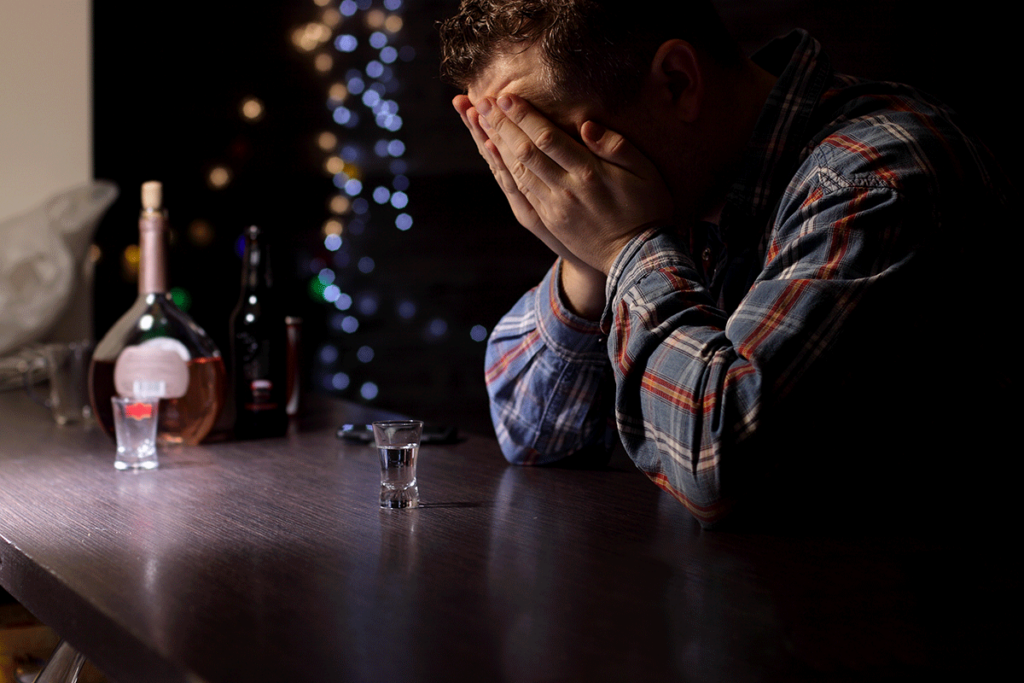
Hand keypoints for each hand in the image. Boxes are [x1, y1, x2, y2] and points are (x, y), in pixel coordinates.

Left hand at [475, 94, 672, 273]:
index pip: (548, 138)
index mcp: (589, 173)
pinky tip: (491, 153)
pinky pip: (519, 191)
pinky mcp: (548, 220)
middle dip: (501, 125)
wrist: (636, 256)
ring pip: (517, 170)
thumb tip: (587, 125)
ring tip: (478, 121)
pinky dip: (502, 169)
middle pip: (524, 152)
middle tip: (483, 102)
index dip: (524, 117)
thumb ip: (616, 146)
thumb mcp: (645, 171)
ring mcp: (553, 207)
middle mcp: (565, 190)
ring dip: (496, 144)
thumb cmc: (647, 207)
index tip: (506, 97)